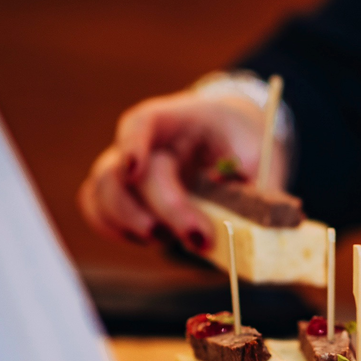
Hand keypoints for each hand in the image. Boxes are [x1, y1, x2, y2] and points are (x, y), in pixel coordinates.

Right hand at [77, 89, 287, 251]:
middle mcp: (147, 143)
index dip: (133, 142)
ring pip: (102, 191)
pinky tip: (146, 239)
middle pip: (130, 172)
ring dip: (128, 222)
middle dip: (164, 209)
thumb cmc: (245, 146)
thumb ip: (253, 187)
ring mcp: (128, 169)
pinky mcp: (124, 196)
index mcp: (180, 120)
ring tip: (165, 240)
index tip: (135, 169)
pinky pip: (98, 209)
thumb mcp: (262, 157)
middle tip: (198, 239)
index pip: (143, 121)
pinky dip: (113, 228)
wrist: (234, 141)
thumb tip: (247, 229)